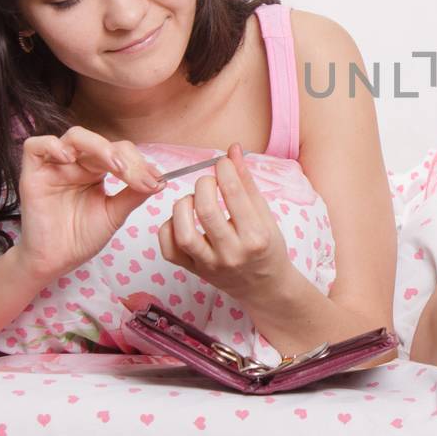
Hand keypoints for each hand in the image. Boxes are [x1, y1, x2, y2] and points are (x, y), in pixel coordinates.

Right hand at [15, 126, 166, 283]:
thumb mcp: (114, 214)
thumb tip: (161, 179)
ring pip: (74, 136)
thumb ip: (134, 194)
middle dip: (124, 157)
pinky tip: (69, 159)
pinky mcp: (33, 173)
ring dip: (97, 146)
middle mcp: (77, 163)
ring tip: (113, 165)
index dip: (138, 162)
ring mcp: (54, 165)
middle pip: (101, 143)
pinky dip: (52, 146)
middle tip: (136, 177)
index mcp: (97, 169)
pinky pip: (35, 146)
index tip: (155, 181)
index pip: (119, 152)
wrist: (55, 261)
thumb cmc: (81, 237)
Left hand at [156, 143, 291, 302]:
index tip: (222, 163)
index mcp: (256, 236)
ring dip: (183, 207)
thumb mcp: (265, 215)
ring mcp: (210, 265)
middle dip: (203, 185)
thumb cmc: (267, 246)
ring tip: (192, 200)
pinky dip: (168, 228)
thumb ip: (246, 182)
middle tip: (207, 182)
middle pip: (207, 211)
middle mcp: (232, 253)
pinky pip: (169, 250)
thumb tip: (233, 150)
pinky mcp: (194, 270)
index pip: (235, 194)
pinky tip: (180, 219)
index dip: (225, 170)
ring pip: (184, 234)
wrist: (264, 286)